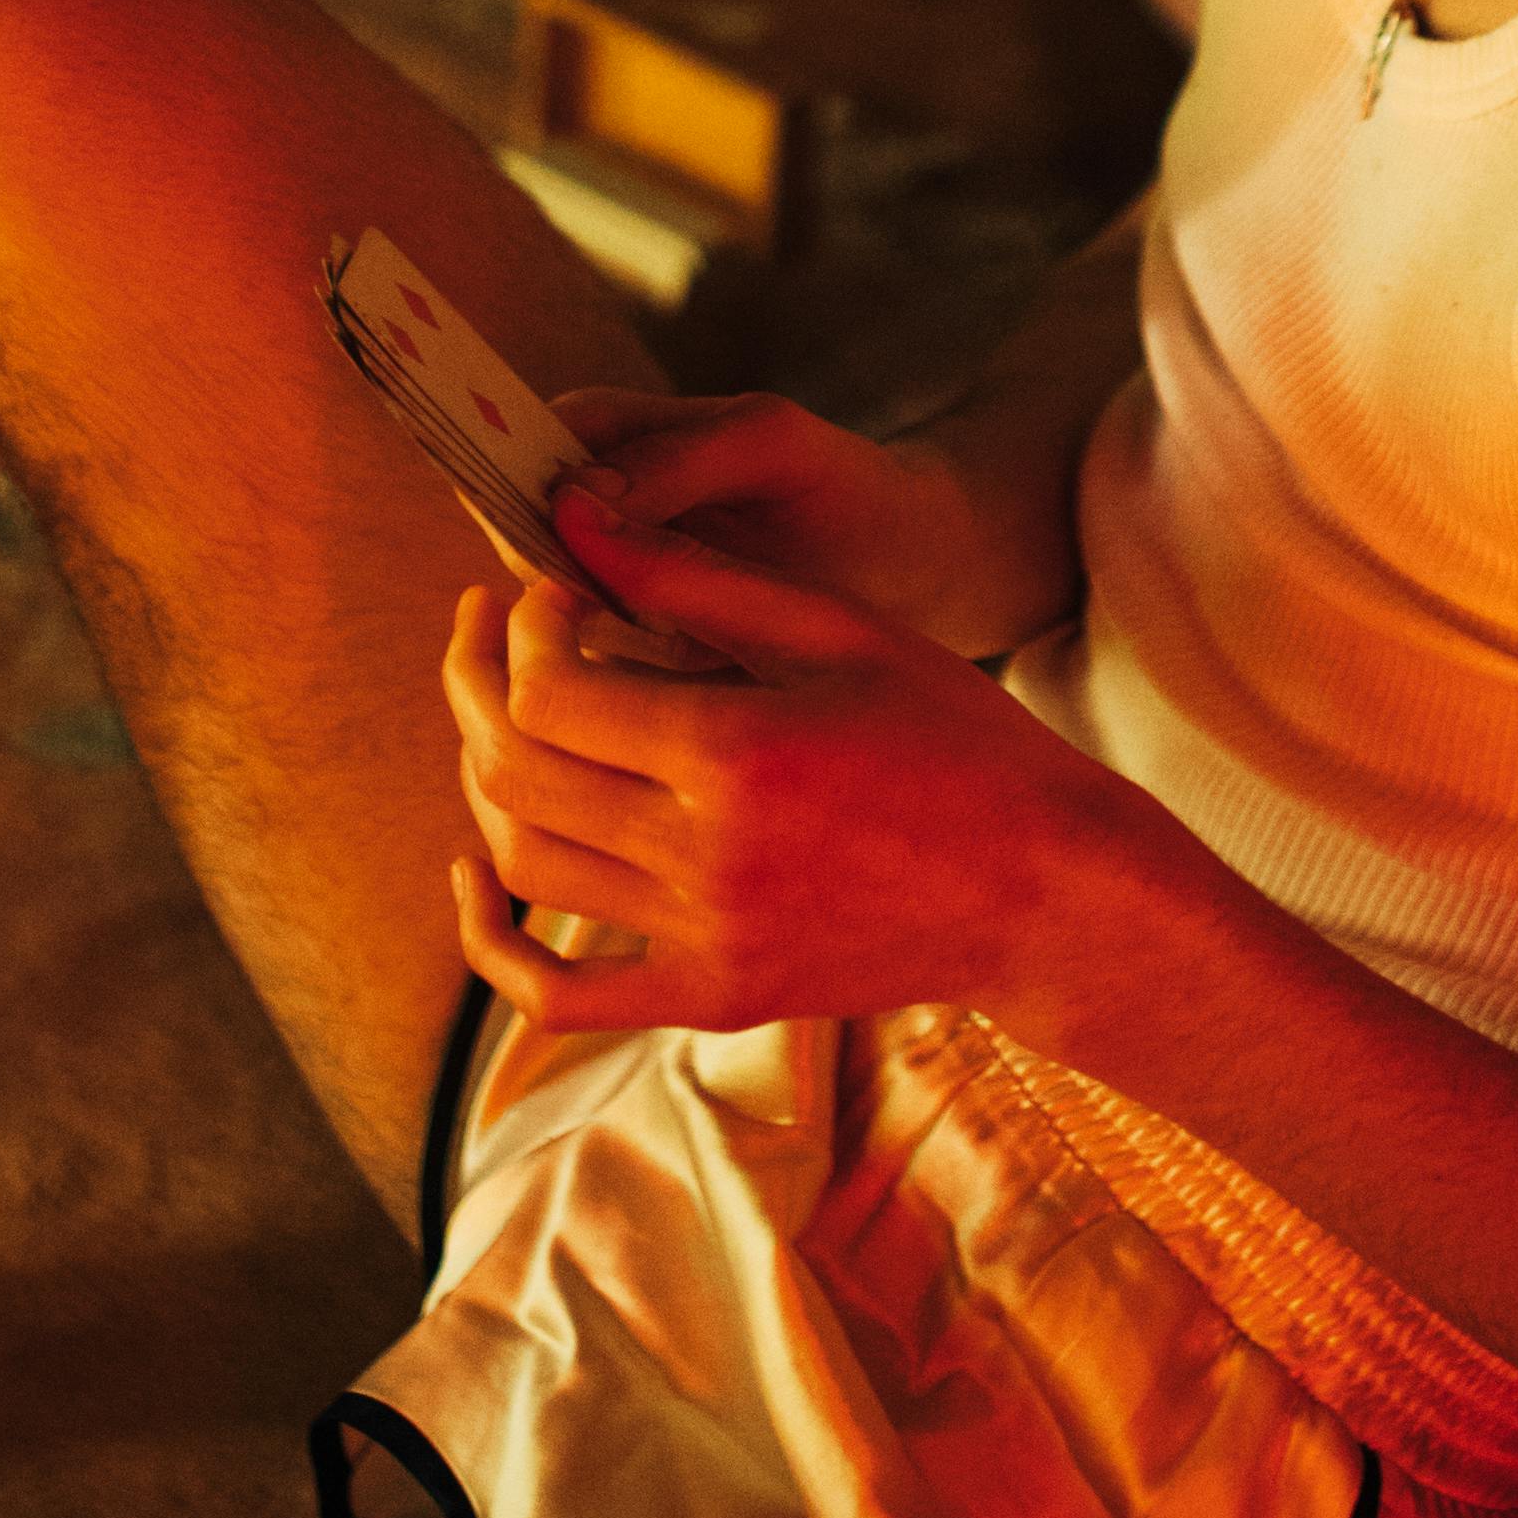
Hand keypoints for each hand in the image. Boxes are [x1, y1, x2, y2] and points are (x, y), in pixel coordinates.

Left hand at [440, 512, 1152, 1041]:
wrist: (1041, 886)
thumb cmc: (952, 734)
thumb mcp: (836, 629)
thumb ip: (692, 577)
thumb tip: (571, 520)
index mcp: (738, 753)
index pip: (549, 691)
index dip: (525, 626)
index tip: (555, 588)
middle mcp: (708, 860)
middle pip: (515, 772)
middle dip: (476, 683)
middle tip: (489, 626)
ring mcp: (706, 942)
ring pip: (523, 867)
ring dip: (484, 777)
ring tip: (502, 713)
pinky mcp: (712, 996)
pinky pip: (558, 997)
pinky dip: (492, 940)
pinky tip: (479, 873)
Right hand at [557, 393, 1021, 651]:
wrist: (915, 574)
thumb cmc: (844, 486)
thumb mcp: (773, 447)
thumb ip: (678, 456)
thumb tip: (572, 497)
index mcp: (610, 432)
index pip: (517, 448)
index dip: (509, 482)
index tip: (540, 525)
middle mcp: (592, 511)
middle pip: (516, 536)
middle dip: (551, 571)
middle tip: (623, 595)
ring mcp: (608, 585)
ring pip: (545, 612)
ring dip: (590, 630)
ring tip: (681, 629)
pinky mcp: (636, 655)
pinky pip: (593, 669)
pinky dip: (624, 678)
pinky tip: (694, 674)